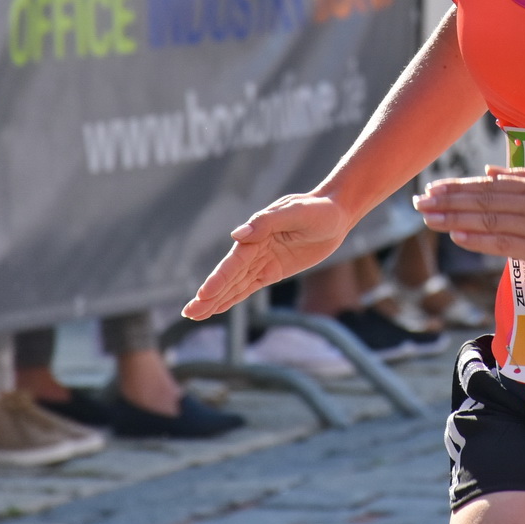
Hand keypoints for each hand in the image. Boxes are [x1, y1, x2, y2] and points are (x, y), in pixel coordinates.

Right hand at [184, 193, 353, 318]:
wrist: (336, 213)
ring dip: (216, 300)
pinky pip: (249, 287)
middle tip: (188, 312)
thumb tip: (237, 234)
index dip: (218, 280)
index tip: (202, 296)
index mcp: (257, 234)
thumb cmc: (317, 209)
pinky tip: (217, 307)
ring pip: (235, 285)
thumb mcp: (295, 212)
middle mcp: (255, 248)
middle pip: (228, 276)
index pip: (234, 262)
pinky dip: (233, 297)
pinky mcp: (273, 270)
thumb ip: (267, 222)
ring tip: (194, 314)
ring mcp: (262, 261)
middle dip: (209, 295)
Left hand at [414, 166, 524, 283]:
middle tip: (419, 203)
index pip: (488, 186)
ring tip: (428, 219)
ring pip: (488, 219)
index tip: (431, 189)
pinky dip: (479, 239)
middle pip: (482, 200)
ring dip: (454, 219)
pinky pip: (505, 242)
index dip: (457, 188)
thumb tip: (488, 171)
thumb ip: (523, 179)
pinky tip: (458, 237)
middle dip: (447, 202)